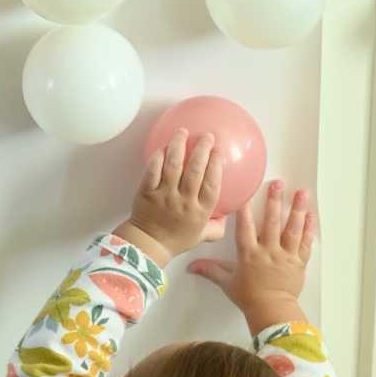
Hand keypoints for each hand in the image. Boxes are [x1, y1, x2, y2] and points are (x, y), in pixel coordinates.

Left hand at [114, 130, 225, 264]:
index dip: (215, 165)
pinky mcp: (147, 192)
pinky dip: (158, 157)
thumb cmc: (176, 240)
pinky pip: (152, 170)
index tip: (218, 151)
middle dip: (202, 149)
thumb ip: (217, 227)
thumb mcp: (202, 236)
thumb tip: (228, 216)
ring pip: (173, 165)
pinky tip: (163, 147)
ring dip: (178, 145)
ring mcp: (164, 195)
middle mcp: (184, 201)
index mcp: (200, 211)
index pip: (212, 184)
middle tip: (206, 136)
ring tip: (182, 132)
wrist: (149, 245)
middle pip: (195, 170)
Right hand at [188, 179, 314, 333]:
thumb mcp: (227, 283)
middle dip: (275, 201)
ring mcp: (286, 256)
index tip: (247, 192)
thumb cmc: (249, 298)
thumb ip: (211, 270)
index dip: (245, 210)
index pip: (245, 228)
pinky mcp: (299, 262)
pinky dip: (308, 228)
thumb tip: (190, 267)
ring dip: (297, 209)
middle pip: (272, 223)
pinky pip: (305, 242)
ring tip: (302, 192)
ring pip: (292, 229)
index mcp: (249, 255)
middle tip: (278, 183)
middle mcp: (268, 252)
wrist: (272, 312)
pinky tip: (310, 215)